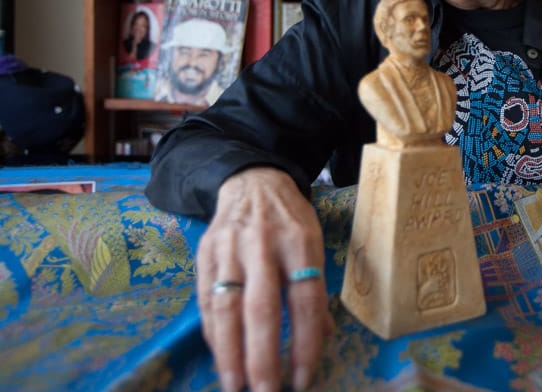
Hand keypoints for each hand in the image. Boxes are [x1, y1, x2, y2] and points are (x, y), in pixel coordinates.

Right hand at [196, 167, 334, 391]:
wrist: (252, 181)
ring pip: (226, 307)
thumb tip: (324, 335)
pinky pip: (205, 300)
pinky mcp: (205, 254)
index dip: (305, 342)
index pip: (305, 300)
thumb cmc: (289, 219)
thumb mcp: (313, 242)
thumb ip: (315, 286)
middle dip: (263, 356)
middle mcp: (263, 244)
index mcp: (299, 241)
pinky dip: (212, 333)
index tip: (303, 378)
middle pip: (262, 307)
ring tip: (235, 385)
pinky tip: (221, 357)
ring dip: (230, 352)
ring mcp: (230, 249)